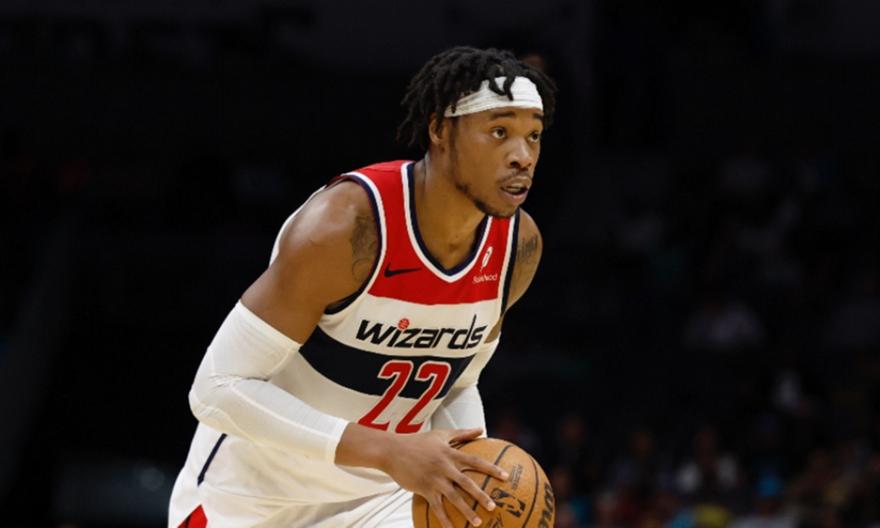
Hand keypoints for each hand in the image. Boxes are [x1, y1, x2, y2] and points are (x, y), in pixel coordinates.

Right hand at [382, 428, 507, 527]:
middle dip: (481, 496)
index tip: (505, 477)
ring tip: (478, 522)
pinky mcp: (424, 489)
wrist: (393, 451)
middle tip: (494, 506)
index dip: (491, 469)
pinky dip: (444, 519)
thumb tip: (481, 429)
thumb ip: (462, 434)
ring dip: (467, 511)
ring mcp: (434, 480)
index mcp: (450, 453)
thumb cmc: (418, 441)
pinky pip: (437, 507)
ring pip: (454, 498)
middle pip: (467, 483)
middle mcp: (444, 467)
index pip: (475, 461)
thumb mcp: (441, 435)